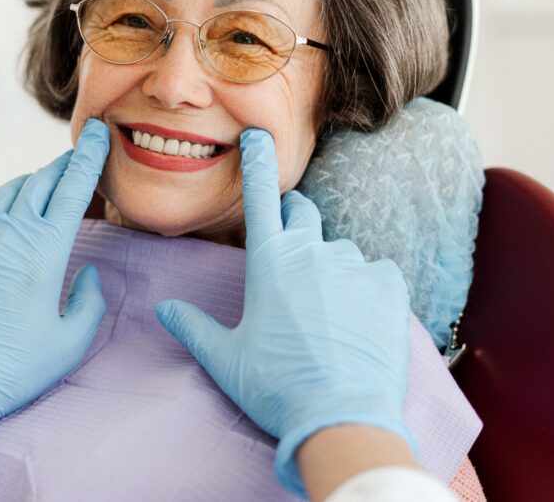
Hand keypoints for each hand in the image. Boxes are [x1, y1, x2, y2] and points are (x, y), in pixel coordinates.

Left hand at [0, 119, 109, 482]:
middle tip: (78, 157)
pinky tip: (1, 229)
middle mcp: (9, 234)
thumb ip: (90, 300)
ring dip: (29, 186)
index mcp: (46, 250)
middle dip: (63, 165)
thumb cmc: (14, 367)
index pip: (73, 188)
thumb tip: (89, 273)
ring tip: (42, 189)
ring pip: (6, 194)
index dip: (90, 156)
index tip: (99, 132)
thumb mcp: (71, 342)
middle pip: (40, 181)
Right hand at [154, 128, 413, 495]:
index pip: (260, 196)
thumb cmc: (277, 388)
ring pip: (338, 250)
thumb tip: (164, 309)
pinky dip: (366, 286)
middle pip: (302, 213)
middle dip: (292, 219)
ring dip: (328, 267)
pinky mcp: (388, 286)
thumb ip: (194, 327)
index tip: (257, 135)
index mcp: (269, 262)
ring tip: (325, 312)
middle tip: (288, 247)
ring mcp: (354, 266)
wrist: (342, 417)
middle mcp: (312, 252)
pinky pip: (376, 271)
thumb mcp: (225, 359)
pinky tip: (358, 317)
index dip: (257, 161)